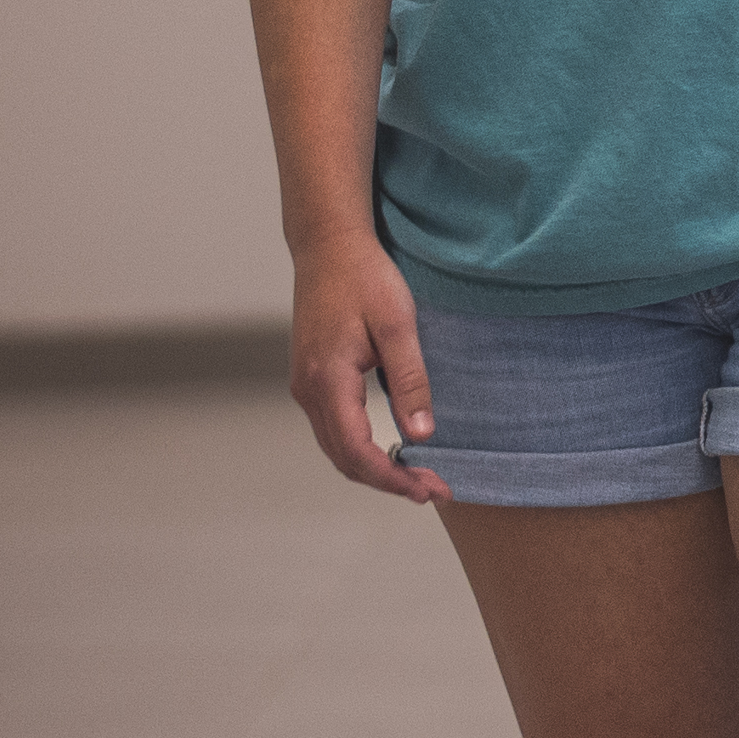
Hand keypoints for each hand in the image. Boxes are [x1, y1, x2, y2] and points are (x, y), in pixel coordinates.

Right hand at [287, 235, 450, 502]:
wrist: (328, 246)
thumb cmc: (365, 278)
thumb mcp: (397, 325)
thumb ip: (409, 380)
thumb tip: (422, 435)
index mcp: (327, 381)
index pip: (357, 451)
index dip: (393, 479)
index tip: (430, 490)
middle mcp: (308, 391)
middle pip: (344, 459)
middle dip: (388, 482)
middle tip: (434, 490)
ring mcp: (305, 386)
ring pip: (336, 447)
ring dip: (375, 469)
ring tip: (418, 478)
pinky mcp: (311, 379)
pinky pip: (334, 429)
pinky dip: (361, 449)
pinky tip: (392, 450)